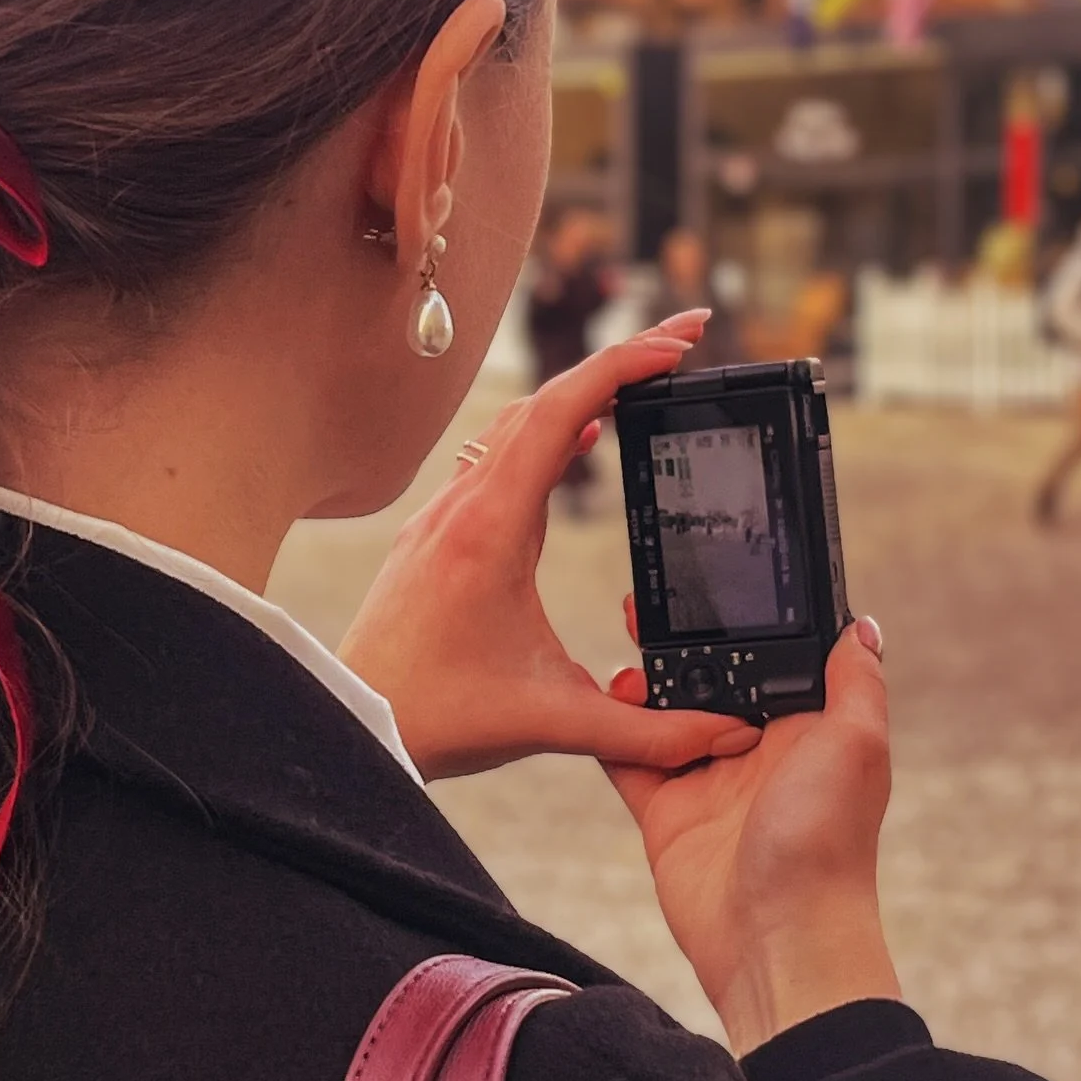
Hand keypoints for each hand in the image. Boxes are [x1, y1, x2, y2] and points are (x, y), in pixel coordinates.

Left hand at [339, 312, 762, 781]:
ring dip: (580, 395)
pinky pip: (494, 456)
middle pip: (545, 401)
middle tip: (684, 343)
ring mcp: (444, 516)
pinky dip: (544, 433)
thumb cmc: (438, 717)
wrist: (355, 723)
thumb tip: (725, 737)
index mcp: (492, 527)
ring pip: (515, 425)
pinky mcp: (435, 534)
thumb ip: (645, 734)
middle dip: (619, 363)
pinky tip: (573, 445)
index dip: (625, 365)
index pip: (562, 411)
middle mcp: (464, 506)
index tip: (681, 344)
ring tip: (642, 384)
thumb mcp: (553, 722)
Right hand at [607, 617, 900, 1056]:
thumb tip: (861, 625)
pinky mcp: (663, 812)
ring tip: (623, 641)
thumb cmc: (828, 845)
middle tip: (646, 602)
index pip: (773, 657)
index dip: (744, 620)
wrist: (776, 939)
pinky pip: (627, 758)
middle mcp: (756, 749)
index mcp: (806, 728)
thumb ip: (855, 682)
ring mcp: (706, 779)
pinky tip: (594, 695)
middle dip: (681, 640)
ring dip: (642, 677)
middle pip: (711, 678)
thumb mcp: (856, 746)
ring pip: (663, 711)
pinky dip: (609, 728)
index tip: (713, 579)